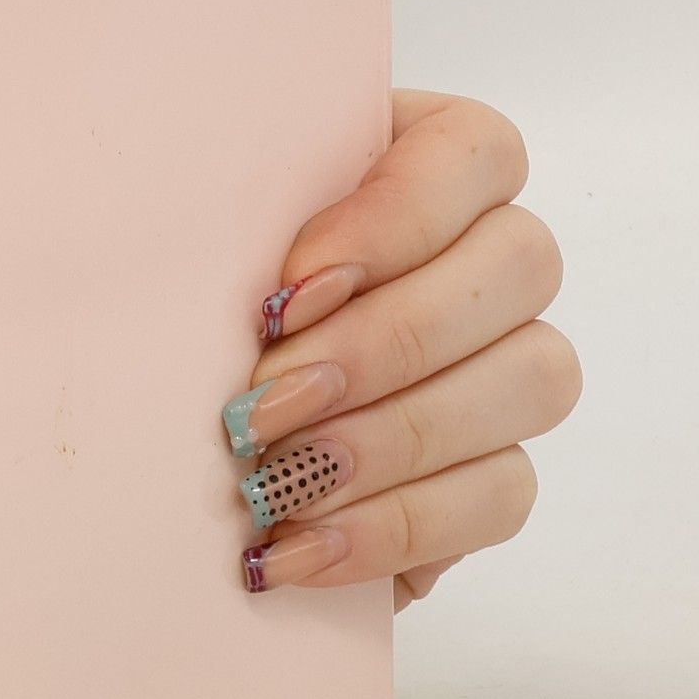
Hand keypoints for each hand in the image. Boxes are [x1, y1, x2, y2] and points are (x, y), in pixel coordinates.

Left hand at [221, 91, 580, 610]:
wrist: (165, 436)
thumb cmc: (178, 301)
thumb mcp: (190, 237)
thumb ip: (220, 216)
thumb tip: (241, 284)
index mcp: (426, 162)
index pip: (475, 151)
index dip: (397, 219)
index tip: (286, 290)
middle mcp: (489, 255)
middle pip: (519, 265)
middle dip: (383, 342)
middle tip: (261, 401)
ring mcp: (509, 364)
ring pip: (533, 379)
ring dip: (394, 436)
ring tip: (275, 481)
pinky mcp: (494, 472)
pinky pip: (501, 495)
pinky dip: (394, 527)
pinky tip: (298, 548)